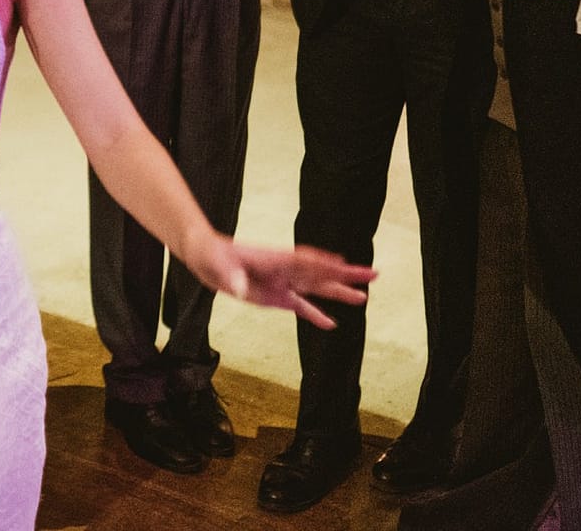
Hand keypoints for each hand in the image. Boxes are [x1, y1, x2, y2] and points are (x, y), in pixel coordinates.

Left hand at [187, 232, 375, 329]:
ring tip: (364, 298)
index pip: (305, 261)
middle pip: (320, 272)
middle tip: (374, 274)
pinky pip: (300, 306)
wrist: (206, 258)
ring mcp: (282, 283)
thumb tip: (238, 289)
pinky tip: (332, 324)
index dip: (325, 262)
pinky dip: (315, 315)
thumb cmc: (212, 256)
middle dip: (346, 274)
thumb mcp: (219, 265)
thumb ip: (231, 277)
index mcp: (274, 258)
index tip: (346, 262)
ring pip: (316, 288)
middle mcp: (283, 270)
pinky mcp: (275, 297)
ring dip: (338, 293)